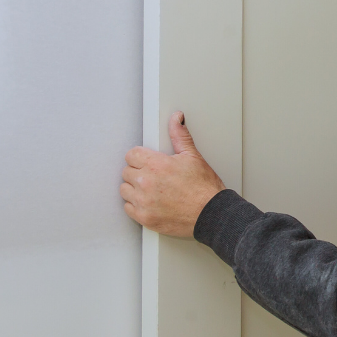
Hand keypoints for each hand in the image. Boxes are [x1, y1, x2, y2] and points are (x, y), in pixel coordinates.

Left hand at [120, 112, 225, 237]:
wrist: (211, 213)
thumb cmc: (204, 188)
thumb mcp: (193, 156)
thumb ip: (180, 136)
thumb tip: (176, 119)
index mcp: (156, 165)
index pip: (131, 155)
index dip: (140, 157)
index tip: (147, 162)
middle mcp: (146, 183)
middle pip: (126, 172)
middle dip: (138, 172)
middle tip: (153, 176)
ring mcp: (143, 201)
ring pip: (125, 190)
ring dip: (134, 188)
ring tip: (151, 189)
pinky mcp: (144, 217)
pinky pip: (128, 208)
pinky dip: (136, 205)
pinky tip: (149, 202)